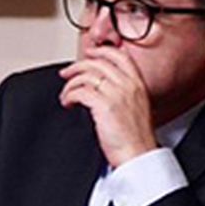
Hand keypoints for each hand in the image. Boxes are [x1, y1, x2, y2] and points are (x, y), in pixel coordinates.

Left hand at [58, 49, 157, 167]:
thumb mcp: (137, 108)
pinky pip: (80, 92)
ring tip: (66, 94)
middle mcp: (128, 85)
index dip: (101, 51)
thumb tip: (103, 87)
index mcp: (138, 84)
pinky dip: (69, 96)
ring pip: (86, 76)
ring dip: (70, 84)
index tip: (89, 54)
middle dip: (77, 66)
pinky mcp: (104, 106)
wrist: (139, 154)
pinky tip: (68, 103)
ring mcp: (117, 94)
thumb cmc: (137, 137)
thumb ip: (124, 93)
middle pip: (98, 63)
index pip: (120, 56)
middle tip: (67, 73)